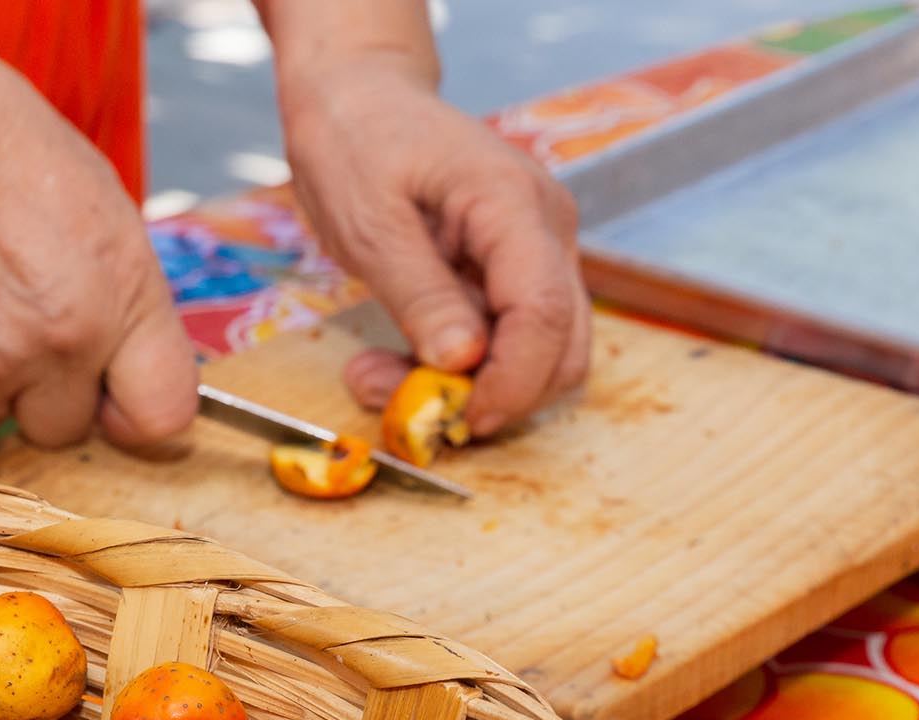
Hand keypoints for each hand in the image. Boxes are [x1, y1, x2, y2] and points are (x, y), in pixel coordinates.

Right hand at [0, 35, 196, 449]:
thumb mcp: (105, 213)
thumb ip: (122, 302)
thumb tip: (126, 361)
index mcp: (116, 302)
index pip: (161, 415)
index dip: (138, 415)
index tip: (120, 404)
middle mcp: (51, 345)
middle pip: (62, 430)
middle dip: (48, 394)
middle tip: (27, 334)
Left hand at [278, 55, 588, 433]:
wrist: (359, 99)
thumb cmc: (357, 144)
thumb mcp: (370, 224)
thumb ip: (421, 293)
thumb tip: (464, 360)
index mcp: (514, 206)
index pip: (545, 312)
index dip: (512, 381)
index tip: (461, 421)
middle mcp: (544, 229)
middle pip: (561, 344)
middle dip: (494, 395)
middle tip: (405, 407)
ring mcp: (535, 250)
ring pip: (537, 351)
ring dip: (469, 387)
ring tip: (379, 379)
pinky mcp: (508, 270)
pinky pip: (502, 337)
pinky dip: (455, 366)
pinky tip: (391, 362)